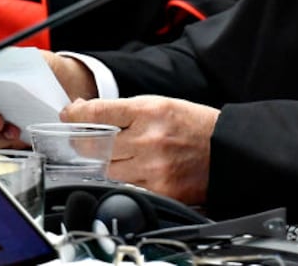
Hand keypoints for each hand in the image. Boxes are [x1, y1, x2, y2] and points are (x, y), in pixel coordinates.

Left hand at [61, 96, 217, 206]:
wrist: (228, 150)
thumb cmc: (195, 125)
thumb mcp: (161, 105)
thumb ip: (124, 110)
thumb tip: (86, 111)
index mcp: (150, 112)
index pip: (100, 112)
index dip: (77, 114)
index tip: (69, 115)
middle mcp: (149, 140)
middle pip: (96, 145)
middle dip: (85, 140)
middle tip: (84, 138)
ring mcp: (153, 169)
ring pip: (108, 169)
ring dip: (107, 162)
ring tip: (119, 154)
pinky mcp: (159, 191)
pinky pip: (126, 187)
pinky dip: (125, 179)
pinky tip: (135, 170)